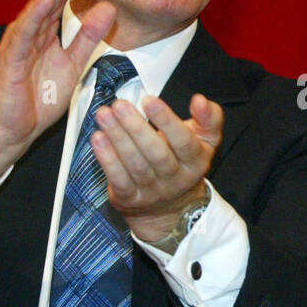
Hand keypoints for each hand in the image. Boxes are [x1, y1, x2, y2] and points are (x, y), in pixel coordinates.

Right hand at [0, 0, 115, 194]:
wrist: (12, 131)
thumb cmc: (36, 101)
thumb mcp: (73, 65)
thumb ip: (88, 39)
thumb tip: (107, 10)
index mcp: (44, 38)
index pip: (61, 7)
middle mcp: (30, 36)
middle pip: (49, 3)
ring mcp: (18, 46)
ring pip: (37, 12)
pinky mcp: (10, 59)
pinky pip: (23, 33)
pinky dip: (35, 15)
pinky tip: (48, 0)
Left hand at [91, 92, 223, 242]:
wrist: (170, 206)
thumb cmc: (183, 160)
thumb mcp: (205, 139)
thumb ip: (208, 117)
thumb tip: (200, 100)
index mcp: (196, 161)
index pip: (184, 141)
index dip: (167, 121)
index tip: (148, 100)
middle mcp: (176, 179)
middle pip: (157, 154)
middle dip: (136, 128)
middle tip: (120, 104)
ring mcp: (152, 192)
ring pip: (135, 165)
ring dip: (117, 139)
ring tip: (104, 115)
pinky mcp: (130, 199)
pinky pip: (118, 179)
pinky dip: (107, 159)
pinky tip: (98, 138)